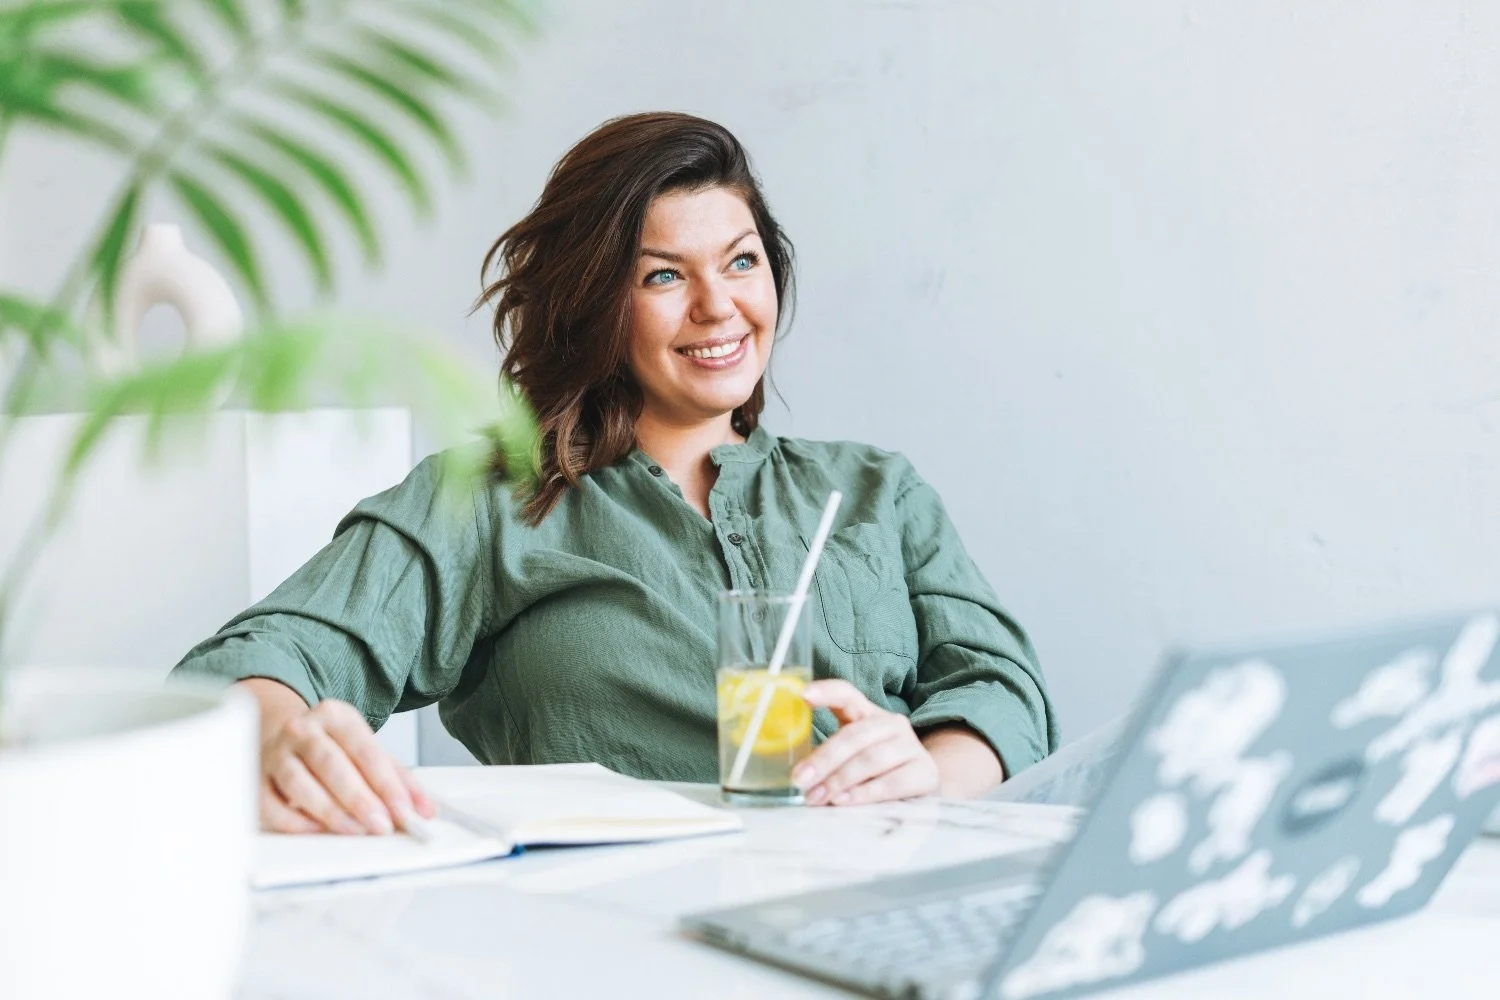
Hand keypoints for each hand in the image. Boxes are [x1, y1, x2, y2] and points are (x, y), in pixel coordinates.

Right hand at [243, 679, 435, 834]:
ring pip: (299, 783)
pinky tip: (315, 830)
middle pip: (331, 764)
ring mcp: (274, 753)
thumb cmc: (330, 747)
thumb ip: (398, 778)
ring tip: (354, 830)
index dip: (387, 783)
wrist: (277, 734)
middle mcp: (302, 730)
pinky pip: (270, 804)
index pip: (366, 750)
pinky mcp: (256, 779)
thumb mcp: (366, 750)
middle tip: (381, 825)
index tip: (405, 810)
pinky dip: (293, 821)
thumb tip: (425, 809)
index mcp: (335, 716)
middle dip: (359, 798)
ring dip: (330, 811)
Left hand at [792, 679, 939, 805]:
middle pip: (854, 735)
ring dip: (839, 780)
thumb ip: (829, 757)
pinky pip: (890, 783)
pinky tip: (843, 801)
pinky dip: (863, 793)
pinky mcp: (925, 772)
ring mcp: (911, 746)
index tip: (803, 695)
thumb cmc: (877, 770)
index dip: (826, 692)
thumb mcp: (853, 756)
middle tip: (801, 779)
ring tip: (817, 797)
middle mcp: (892, 724)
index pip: (847, 694)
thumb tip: (797, 775)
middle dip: (824, 759)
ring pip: (870, 759)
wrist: (922, 787)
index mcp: (868, 713)